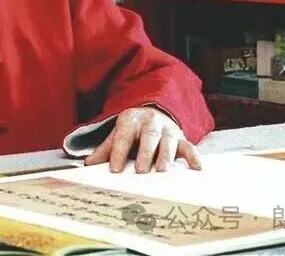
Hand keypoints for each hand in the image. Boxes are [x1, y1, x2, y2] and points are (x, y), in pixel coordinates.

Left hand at [84, 107, 202, 173]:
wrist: (153, 113)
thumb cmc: (132, 130)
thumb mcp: (117, 134)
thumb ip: (105, 149)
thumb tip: (87, 165)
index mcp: (130, 120)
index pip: (122, 136)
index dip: (117, 152)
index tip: (114, 170)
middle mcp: (150, 122)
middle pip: (148, 136)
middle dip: (144, 153)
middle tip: (140, 170)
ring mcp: (167, 130)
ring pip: (167, 141)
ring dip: (165, 155)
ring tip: (162, 170)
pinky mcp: (181, 138)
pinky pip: (189, 146)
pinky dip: (194, 157)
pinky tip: (197, 168)